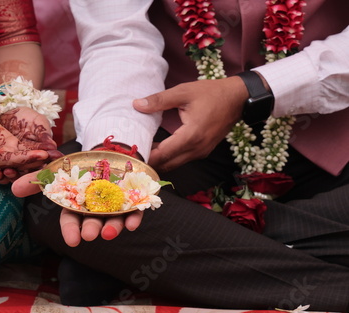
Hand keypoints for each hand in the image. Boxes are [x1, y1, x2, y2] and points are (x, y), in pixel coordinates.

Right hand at [0, 106, 58, 182]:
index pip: (9, 160)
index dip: (26, 158)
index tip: (43, 154)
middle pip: (19, 163)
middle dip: (38, 163)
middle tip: (56, 159)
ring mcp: (1, 153)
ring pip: (22, 159)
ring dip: (38, 160)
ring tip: (55, 157)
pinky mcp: (5, 145)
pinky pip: (20, 152)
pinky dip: (33, 153)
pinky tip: (48, 152)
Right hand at [12, 172, 143, 246]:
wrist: (105, 155)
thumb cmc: (77, 169)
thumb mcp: (56, 172)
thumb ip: (37, 180)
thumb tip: (12, 188)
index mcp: (77, 207)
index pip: (72, 221)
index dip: (71, 231)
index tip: (72, 241)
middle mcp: (95, 210)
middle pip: (93, 222)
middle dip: (92, 229)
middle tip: (90, 236)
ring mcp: (115, 206)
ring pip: (114, 220)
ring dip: (113, 228)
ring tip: (110, 233)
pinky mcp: (132, 201)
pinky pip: (135, 211)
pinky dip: (134, 218)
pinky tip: (134, 224)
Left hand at [133, 76, 247, 171]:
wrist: (238, 99)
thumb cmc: (212, 93)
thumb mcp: (183, 92)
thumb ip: (159, 100)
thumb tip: (137, 104)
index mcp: (191, 136)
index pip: (163, 155)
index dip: (145, 156)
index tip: (129, 154)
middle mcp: (197, 149)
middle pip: (167, 164)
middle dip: (149, 161)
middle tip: (131, 154)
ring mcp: (201, 152)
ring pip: (174, 164)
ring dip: (158, 160)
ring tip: (141, 151)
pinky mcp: (202, 151)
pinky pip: (181, 159)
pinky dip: (168, 157)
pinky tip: (157, 148)